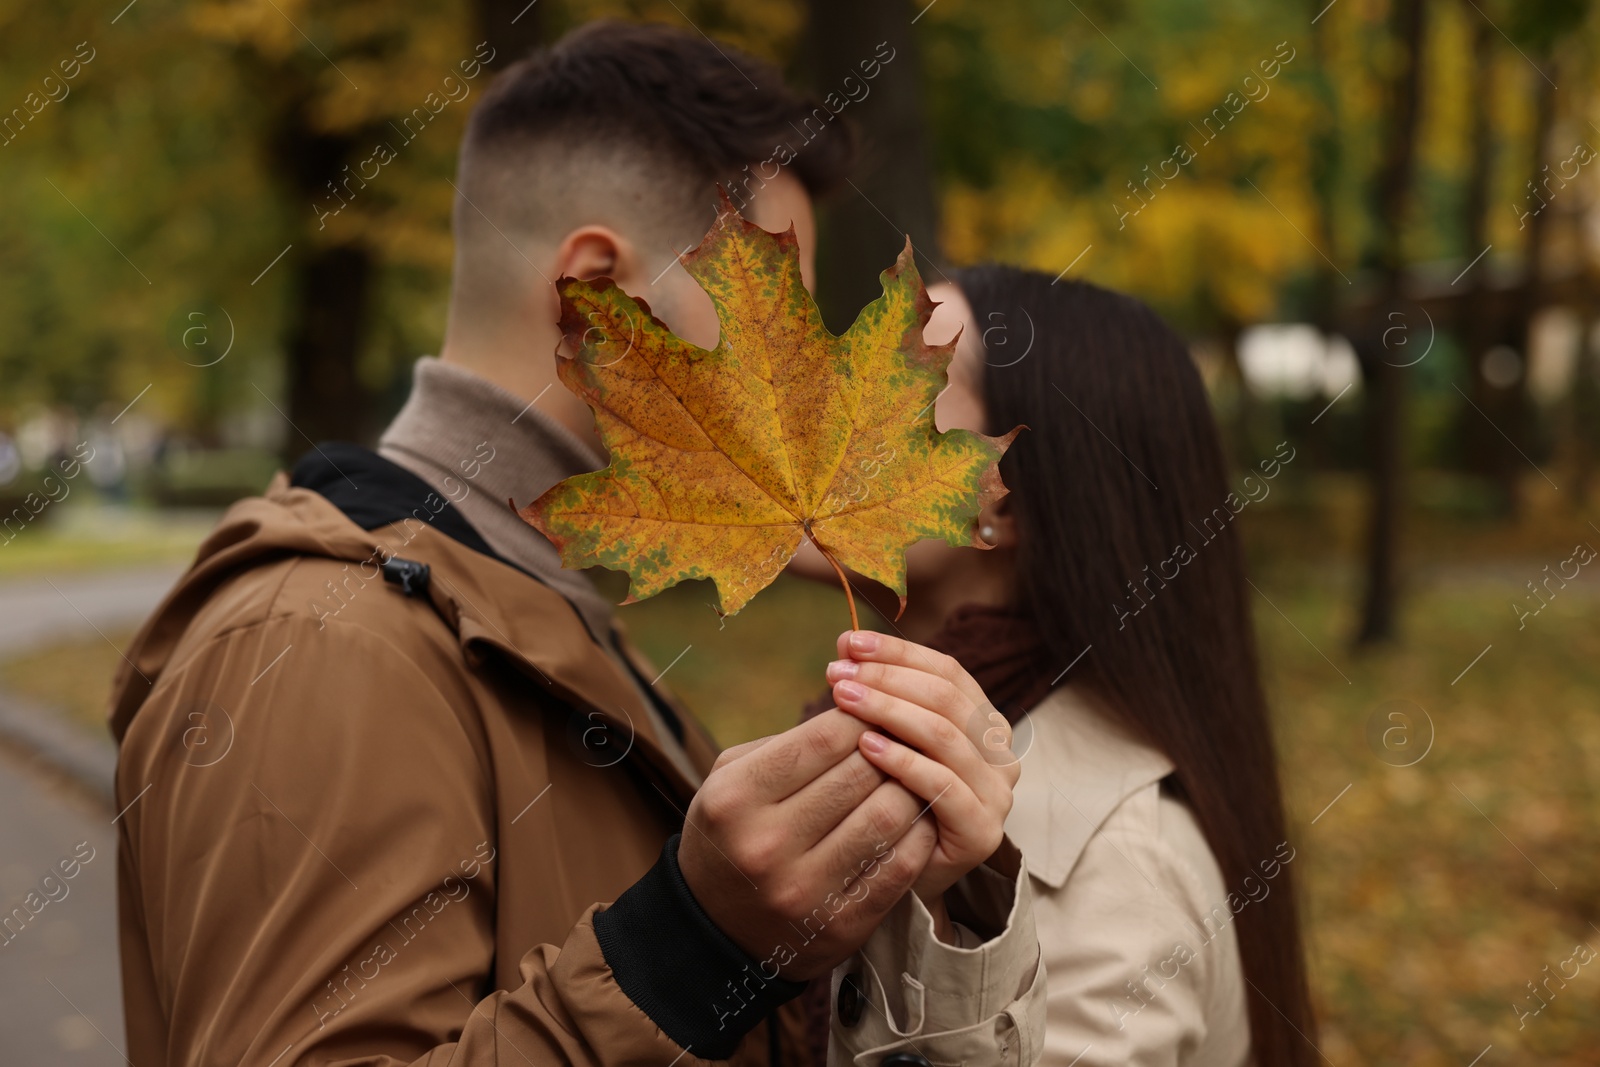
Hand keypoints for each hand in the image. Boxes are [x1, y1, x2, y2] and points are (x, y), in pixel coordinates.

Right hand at [678, 709, 938, 979]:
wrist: (714, 931)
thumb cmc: (732, 832)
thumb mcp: (731, 778)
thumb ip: (787, 743)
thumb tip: (856, 709)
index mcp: (737, 798)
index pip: (824, 738)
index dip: (861, 717)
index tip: (873, 713)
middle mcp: (767, 844)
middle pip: (861, 773)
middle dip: (889, 749)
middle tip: (901, 742)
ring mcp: (806, 890)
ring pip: (889, 816)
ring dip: (909, 788)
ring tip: (910, 778)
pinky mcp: (842, 925)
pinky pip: (902, 865)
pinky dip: (919, 834)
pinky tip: (916, 820)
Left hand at [826, 630, 1020, 904]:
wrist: (889, 883)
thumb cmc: (882, 804)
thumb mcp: (883, 740)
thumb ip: (877, 696)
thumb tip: (846, 642)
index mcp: (983, 724)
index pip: (947, 672)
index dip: (898, 652)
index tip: (848, 642)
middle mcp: (999, 755)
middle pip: (947, 697)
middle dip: (888, 677)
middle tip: (838, 673)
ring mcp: (996, 795)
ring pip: (946, 735)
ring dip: (890, 710)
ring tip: (844, 698)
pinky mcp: (982, 832)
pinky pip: (943, 785)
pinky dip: (903, 760)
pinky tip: (865, 746)